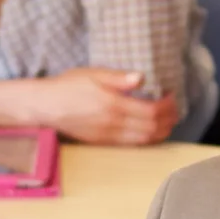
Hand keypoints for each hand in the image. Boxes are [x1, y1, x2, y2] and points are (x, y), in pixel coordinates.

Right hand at [35, 67, 182, 144]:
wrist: (45, 107)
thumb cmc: (68, 86)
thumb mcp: (93, 74)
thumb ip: (119, 78)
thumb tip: (142, 77)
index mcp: (113, 104)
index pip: (152, 110)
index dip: (167, 105)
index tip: (171, 95)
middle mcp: (113, 123)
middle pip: (153, 128)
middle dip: (169, 119)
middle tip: (174, 108)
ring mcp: (108, 135)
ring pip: (145, 139)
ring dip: (162, 131)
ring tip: (168, 120)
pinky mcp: (103, 142)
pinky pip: (133, 144)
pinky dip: (148, 139)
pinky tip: (152, 131)